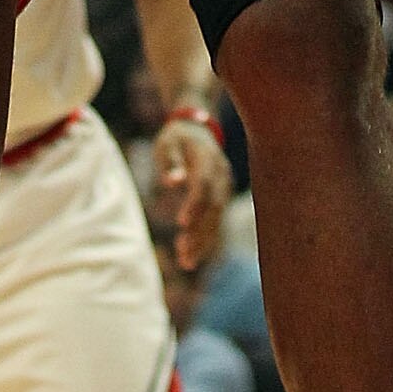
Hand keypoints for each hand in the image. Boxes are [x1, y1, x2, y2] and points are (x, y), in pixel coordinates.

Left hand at [150, 115, 233, 271]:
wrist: (197, 129)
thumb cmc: (176, 138)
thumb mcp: (168, 144)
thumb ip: (171, 161)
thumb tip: (173, 181)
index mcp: (207, 158)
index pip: (203, 184)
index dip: (193, 205)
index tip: (180, 223)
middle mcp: (221, 174)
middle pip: (213, 207)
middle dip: (199, 232)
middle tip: (183, 254)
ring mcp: (225, 186)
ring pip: (217, 218)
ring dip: (203, 241)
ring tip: (186, 262)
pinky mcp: (222, 197)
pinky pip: (216, 220)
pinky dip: (206, 238)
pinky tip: (192, 256)